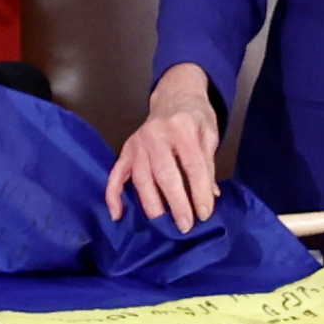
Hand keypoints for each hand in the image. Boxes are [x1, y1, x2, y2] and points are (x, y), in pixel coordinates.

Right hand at [103, 70, 223, 231]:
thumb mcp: (209, 134)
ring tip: (163, 225)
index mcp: (182, 127)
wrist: (173, 97)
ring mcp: (138, 143)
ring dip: (152, 205)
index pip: (192, 164)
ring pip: (142, 178)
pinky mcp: (126, 150)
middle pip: (165, 174)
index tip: (205, 213)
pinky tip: (117, 214)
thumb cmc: (194, 117)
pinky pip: (116, 175)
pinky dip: (113, 195)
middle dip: (176, 203)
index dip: (199, 191)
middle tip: (185, 226)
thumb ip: (208, 164)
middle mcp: (156, 134)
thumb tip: (210, 196)